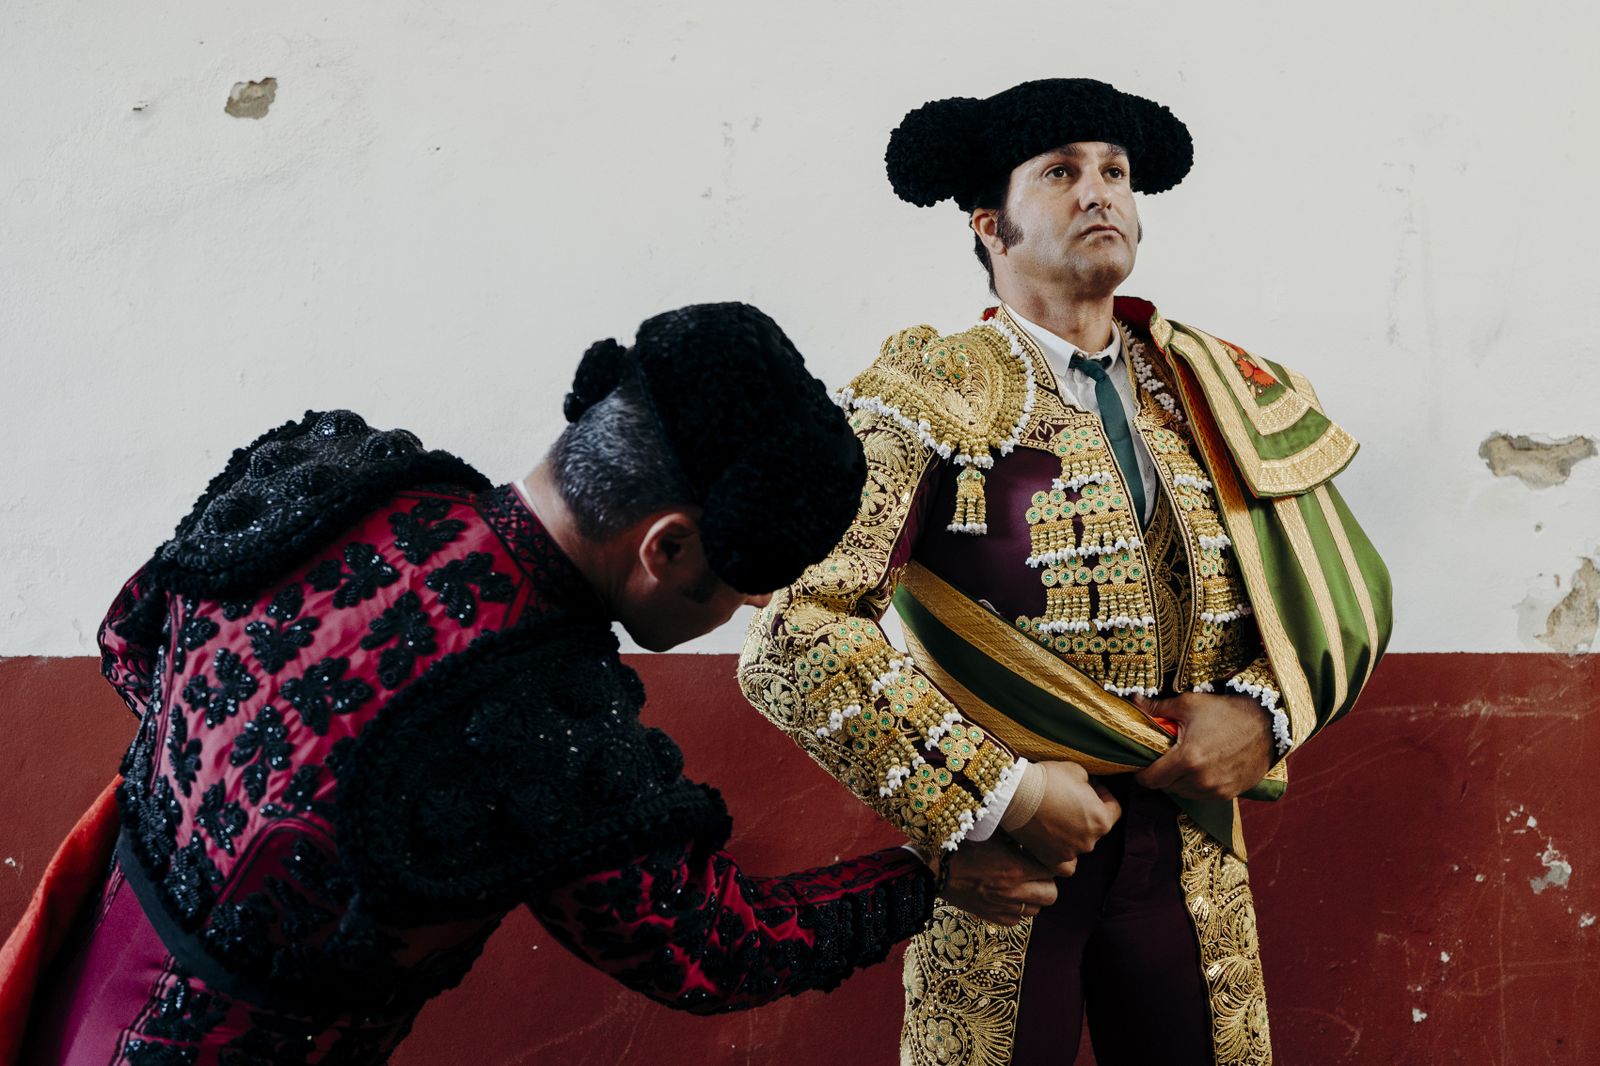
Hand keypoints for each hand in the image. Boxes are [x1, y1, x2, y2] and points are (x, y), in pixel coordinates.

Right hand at [939, 838, 1058, 925]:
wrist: (935, 869)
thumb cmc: (961, 846)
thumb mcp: (991, 832)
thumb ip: (1014, 835)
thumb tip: (1031, 830)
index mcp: (1017, 868)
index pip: (1054, 871)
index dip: (1051, 863)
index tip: (1042, 858)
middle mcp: (1014, 890)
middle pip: (1051, 895)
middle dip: (1047, 883)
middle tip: (1035, 874)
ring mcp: (1003, 906)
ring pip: (1035, 910)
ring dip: (1032, 898)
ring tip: (1020, 886)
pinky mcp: (991, 916)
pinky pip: (1015, 920)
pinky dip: (1015, 911)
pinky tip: (1005, 897)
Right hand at [1007, 761, 1120, 873]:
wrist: (1015, 794)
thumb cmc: (1048, 779)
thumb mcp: (1077, 771)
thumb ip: (1089, 783)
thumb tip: (1089, 789)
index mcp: (1102, 820)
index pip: (1114, 808)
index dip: (1104, 795)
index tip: (1092, 787)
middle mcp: (1090, 841)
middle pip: (1096, 827)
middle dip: (1087, 812)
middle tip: (1069, 799)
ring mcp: (1070, 853)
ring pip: (1080, 844)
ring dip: (1073, 831)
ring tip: (1055, 815)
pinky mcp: (1051, 859)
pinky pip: (1065, 866)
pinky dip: (1064, 857)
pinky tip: (1058, 845)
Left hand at [1132, 692, 1272, 799]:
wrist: (1267, 723)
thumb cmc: (1226, 711)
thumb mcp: (1189, 704)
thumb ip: (1157, 707)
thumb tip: (1133, 700)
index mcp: (1187, 759)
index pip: (1151, 780)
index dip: (1142, 773)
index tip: (1141, 764)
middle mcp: (1201, 780)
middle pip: (1166, 787)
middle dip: (1161, 774)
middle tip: (1164, 758)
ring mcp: (1217, 790)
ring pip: (1184, 793)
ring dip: (1179, 782)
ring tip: (1184, 762)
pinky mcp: (1230, 794)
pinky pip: (1203, 796)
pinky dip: (1197, 786)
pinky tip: (1201, 769)